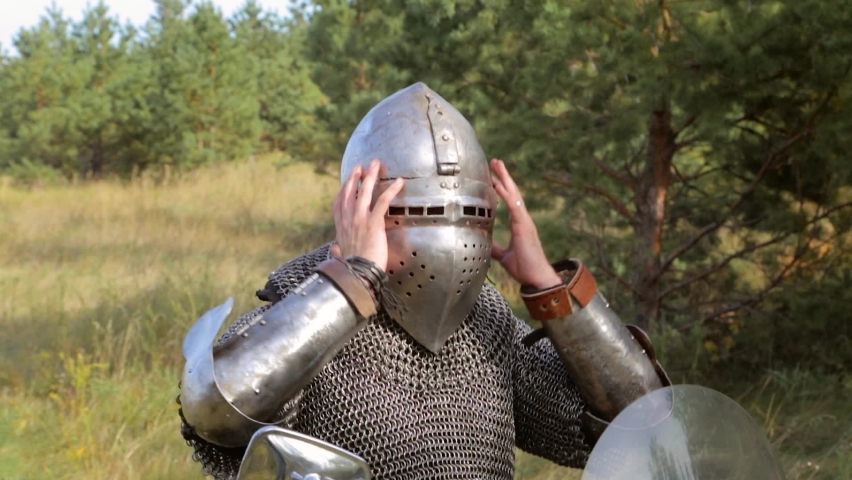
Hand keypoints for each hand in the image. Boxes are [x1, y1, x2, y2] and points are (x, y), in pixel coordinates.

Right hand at [330, 159, 403, 270]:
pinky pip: (383, 202)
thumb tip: (335, 250)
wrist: (357, 274)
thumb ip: (338, 250)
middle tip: (361, 167)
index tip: (347, 182)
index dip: (344, 190)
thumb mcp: (341, 257)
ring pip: (365, 192)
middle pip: (351, 193)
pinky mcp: (373, 223)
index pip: (340, 204)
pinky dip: (391, 190)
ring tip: (376, 164)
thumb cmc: (351, 269)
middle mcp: (348, 220)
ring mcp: (360, 219)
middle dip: (356, 177)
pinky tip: (398, 182)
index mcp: (341, 228)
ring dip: (371, 176)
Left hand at [490, 159, 561, 289]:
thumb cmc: (525, 268)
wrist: (538, 278)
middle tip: (495, 161)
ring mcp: (524, 221)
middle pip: (512, 192)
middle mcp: (522, 220)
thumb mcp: (504, 256)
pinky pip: (514, 206)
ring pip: (514, 195)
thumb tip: (485, 244)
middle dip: (503, 176)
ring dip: (504, 179)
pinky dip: (506, 194)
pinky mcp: (524, 226)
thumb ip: (496, 248)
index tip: (493, 177)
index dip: (501, 188)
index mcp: (518, 224)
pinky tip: (498, 184)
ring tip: (497, 164)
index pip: (509, 201)